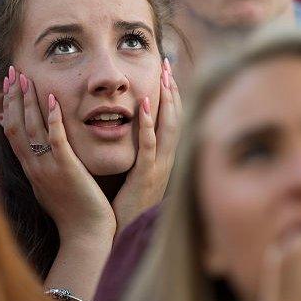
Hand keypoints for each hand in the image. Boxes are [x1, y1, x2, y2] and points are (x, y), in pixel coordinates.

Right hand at [0, 66, 115, 241]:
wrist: (86, 236)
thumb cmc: (75, 213)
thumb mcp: (53, 186)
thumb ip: (46, 167)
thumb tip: (40, 154)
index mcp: (31, 169)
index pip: (12, 132)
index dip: (8, 107)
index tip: (6, 85)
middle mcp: (34, 167)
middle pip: (16, 126)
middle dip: (12, 97)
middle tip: (11, 72)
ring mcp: (48, 168)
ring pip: (31, 129)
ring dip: (27, 101)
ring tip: (26, 78)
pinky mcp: (66, 170)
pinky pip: (55, 140)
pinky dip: (52, 119)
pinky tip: (52, 100)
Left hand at [112, 58, 181, 234]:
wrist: (124, 237)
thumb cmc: (127, 208)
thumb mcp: (137, 177)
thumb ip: (139, 156)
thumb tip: (133, 137)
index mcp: (162, 159)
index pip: (171, 120)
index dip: (171, 95)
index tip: (166, 71)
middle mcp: (166, 160)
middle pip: (175, 117)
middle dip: (172, 89)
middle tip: (167, 63)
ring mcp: (158, 168)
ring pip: (168, 127)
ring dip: (166, 99)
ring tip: (163, 75)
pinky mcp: (145, 177)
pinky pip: (149, 146)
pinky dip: (148, 124)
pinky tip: (142, 105)